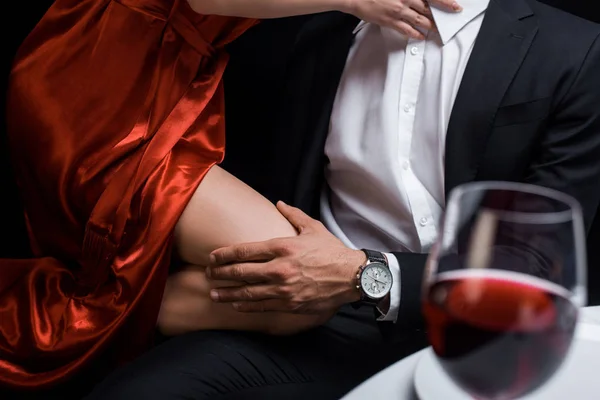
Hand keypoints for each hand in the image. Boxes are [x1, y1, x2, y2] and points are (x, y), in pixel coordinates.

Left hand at [206, 201, 366, 313]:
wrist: (352, 276)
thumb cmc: (332, 251)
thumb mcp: (313, 228)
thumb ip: (293, 215)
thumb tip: (279, 203)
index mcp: (282, 247)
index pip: (245, 250)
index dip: (224, 254)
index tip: (212, 257)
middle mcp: (279, 268)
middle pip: (241, 271)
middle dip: (221, 273)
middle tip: (208, 273)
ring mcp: (283, 289)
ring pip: (247, 292)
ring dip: (227, 292)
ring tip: (213, 293)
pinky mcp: (289, 304)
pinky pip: (261, 306)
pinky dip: (245, 305)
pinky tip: (235, 304)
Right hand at [345, 0, 462, 39]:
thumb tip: (419, 0)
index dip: (445, 2)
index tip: (455, 6)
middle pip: (428, 10)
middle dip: (439, 16)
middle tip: (447, 21)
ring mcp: (398, 11)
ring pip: (420, 21)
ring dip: (429, 26)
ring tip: (435, 30)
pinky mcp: (390, 21)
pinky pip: (406, 30)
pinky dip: (415, 34)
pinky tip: (420, 36)